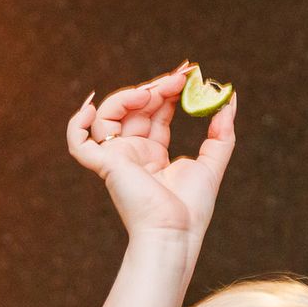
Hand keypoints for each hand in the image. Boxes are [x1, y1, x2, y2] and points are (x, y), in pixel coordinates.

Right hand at [68, 63, 236, 243]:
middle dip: (156, 88)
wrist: (175, 232)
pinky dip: (77, 124)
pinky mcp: (105, 166)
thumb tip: (230, 99)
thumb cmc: (191, 209)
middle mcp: (132, 154)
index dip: (168, 91)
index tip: (187, 74)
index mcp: (153, 155)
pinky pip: (79, 143)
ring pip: (109, 116)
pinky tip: (92, 105)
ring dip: (128, 98)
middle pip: (134, 109)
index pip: (156, 113)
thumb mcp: (213, 163)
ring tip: (154, 92)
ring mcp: (116, 159)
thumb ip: (222, 132)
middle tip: (180, 76)